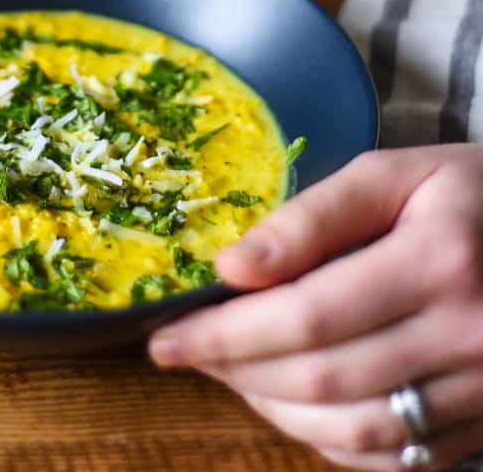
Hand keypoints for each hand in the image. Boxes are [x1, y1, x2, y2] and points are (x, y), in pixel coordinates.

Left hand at [149, 146, 482, 469]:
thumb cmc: (469, 192)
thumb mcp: (395, 174)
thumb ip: (313, 218)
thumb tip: (230, 267)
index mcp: (438, 261)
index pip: (307, 315)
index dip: (227, 332)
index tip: (165, 336)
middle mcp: (465, 336)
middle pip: (324, 378)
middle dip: (236, 370)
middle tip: (185, 350)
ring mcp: (481, 390)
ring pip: (355, 430)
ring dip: (274, 410)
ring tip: (230, 373)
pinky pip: (395, 459)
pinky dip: (330, 442)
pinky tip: (293, 406)